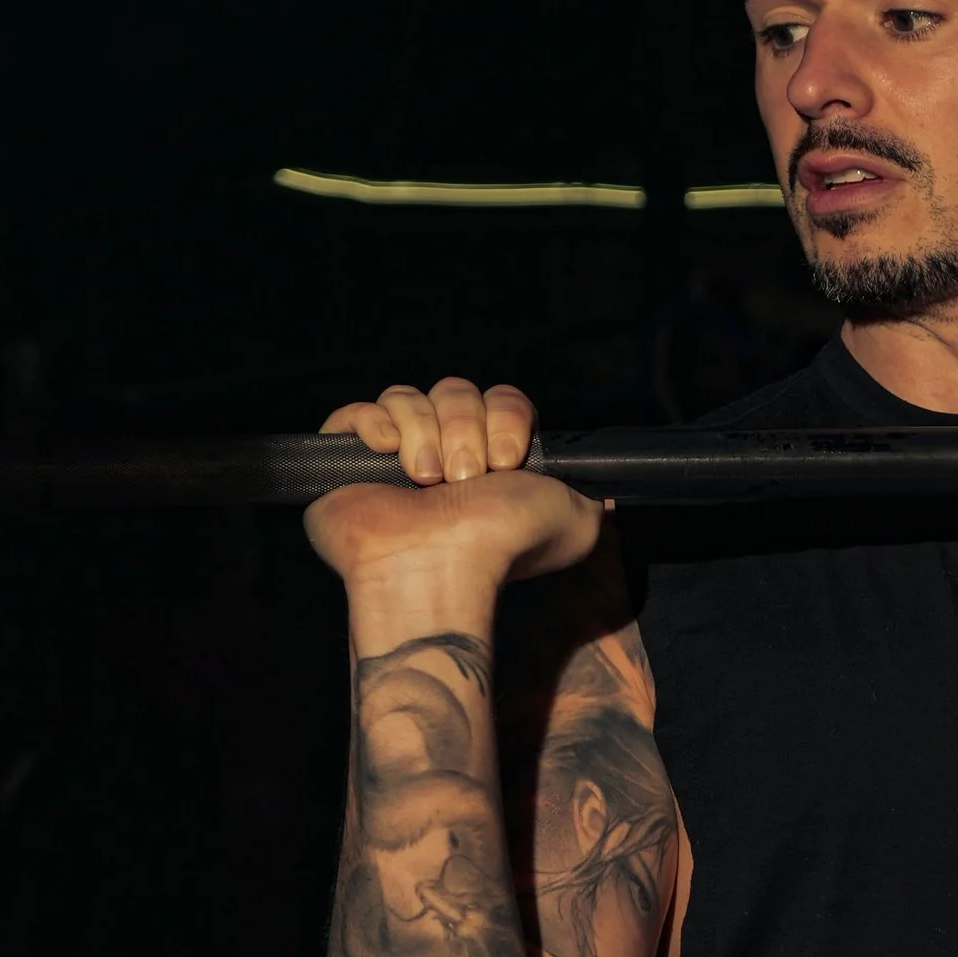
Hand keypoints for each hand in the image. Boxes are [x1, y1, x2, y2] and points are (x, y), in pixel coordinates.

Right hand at [303, 377, 601, 591]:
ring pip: (408, 396)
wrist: (443, 566)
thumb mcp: (579, 519)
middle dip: (466, 427)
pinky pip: (356, 412)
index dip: (504, 416)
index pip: (498, 398)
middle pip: (454, 389)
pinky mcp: (345, 461)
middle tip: (467, 478)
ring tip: (430, 482)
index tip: (507, 459)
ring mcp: (392, 456)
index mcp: (491, 459)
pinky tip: (388, 454)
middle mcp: (443, 453)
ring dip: (426, 434)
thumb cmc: (504, 547)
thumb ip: (597, 494)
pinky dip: (376, 424)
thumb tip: (611, 491)